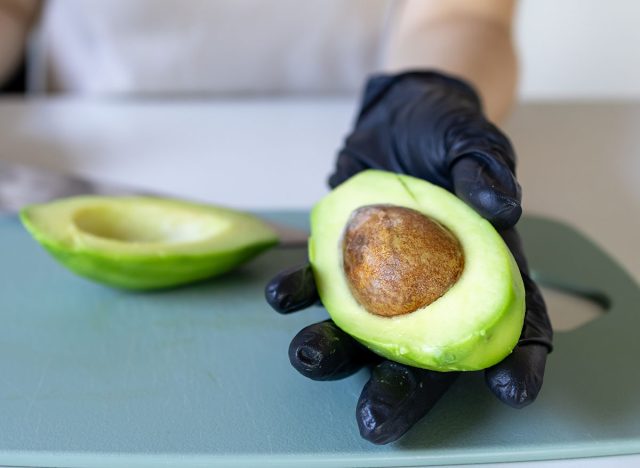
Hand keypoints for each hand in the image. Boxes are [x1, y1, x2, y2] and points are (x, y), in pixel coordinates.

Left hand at [265, 71, 552, 443]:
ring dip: (332, 350)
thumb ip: (487, 169)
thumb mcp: (473, 139)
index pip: (514, 325)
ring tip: (306, 357)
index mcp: (482, 268)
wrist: (395, 115)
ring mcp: (382, 278)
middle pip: (425, 351)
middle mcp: (432, 287)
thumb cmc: (446, 130)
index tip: (510, 391)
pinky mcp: (342, 258)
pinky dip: (297, 293)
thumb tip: (503, 206)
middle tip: (374, 421)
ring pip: (362, 330)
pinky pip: (319, 284)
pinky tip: (280, 295)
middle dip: (400, 389)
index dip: (517, 361)